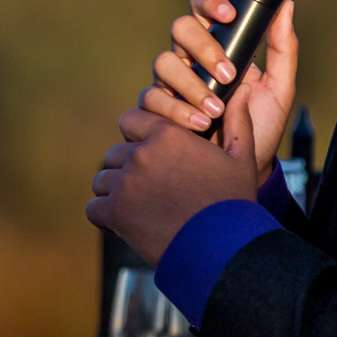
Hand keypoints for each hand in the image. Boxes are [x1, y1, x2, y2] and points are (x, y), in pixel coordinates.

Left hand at [87, 107, 273, 265]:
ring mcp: (125, 183)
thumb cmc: (233, 202)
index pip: (131, 120)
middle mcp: (141, 154)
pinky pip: (94, 207)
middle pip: (115, 153)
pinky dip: (105, 216)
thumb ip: (236, 120)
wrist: (222, 248)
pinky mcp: (115, 212)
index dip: (137, 136)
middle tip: (147, 188)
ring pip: (103, 180)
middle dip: (127, 167)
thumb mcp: (241, 157)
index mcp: (168, 135)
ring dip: (115, 191)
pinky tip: (126, 223)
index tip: (149, 153)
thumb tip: (242, 88)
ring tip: (139, 207)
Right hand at [140, 0, 298, 167]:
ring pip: (164, 62)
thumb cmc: (260, 126)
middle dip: (204, 48)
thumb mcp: (279, 89)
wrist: (242, 169)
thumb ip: (283, 49)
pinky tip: (200, 124)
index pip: (203, 9)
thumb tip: (286, 6)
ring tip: (216, 110)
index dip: (210, 3)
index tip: (230, 16)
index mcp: (217, 45)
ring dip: (192, 85)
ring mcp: (169, 84)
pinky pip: (152, 99)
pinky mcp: (154, 111)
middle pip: (180, 28)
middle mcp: (189, 59)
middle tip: (228, 74)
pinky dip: (177, 111)